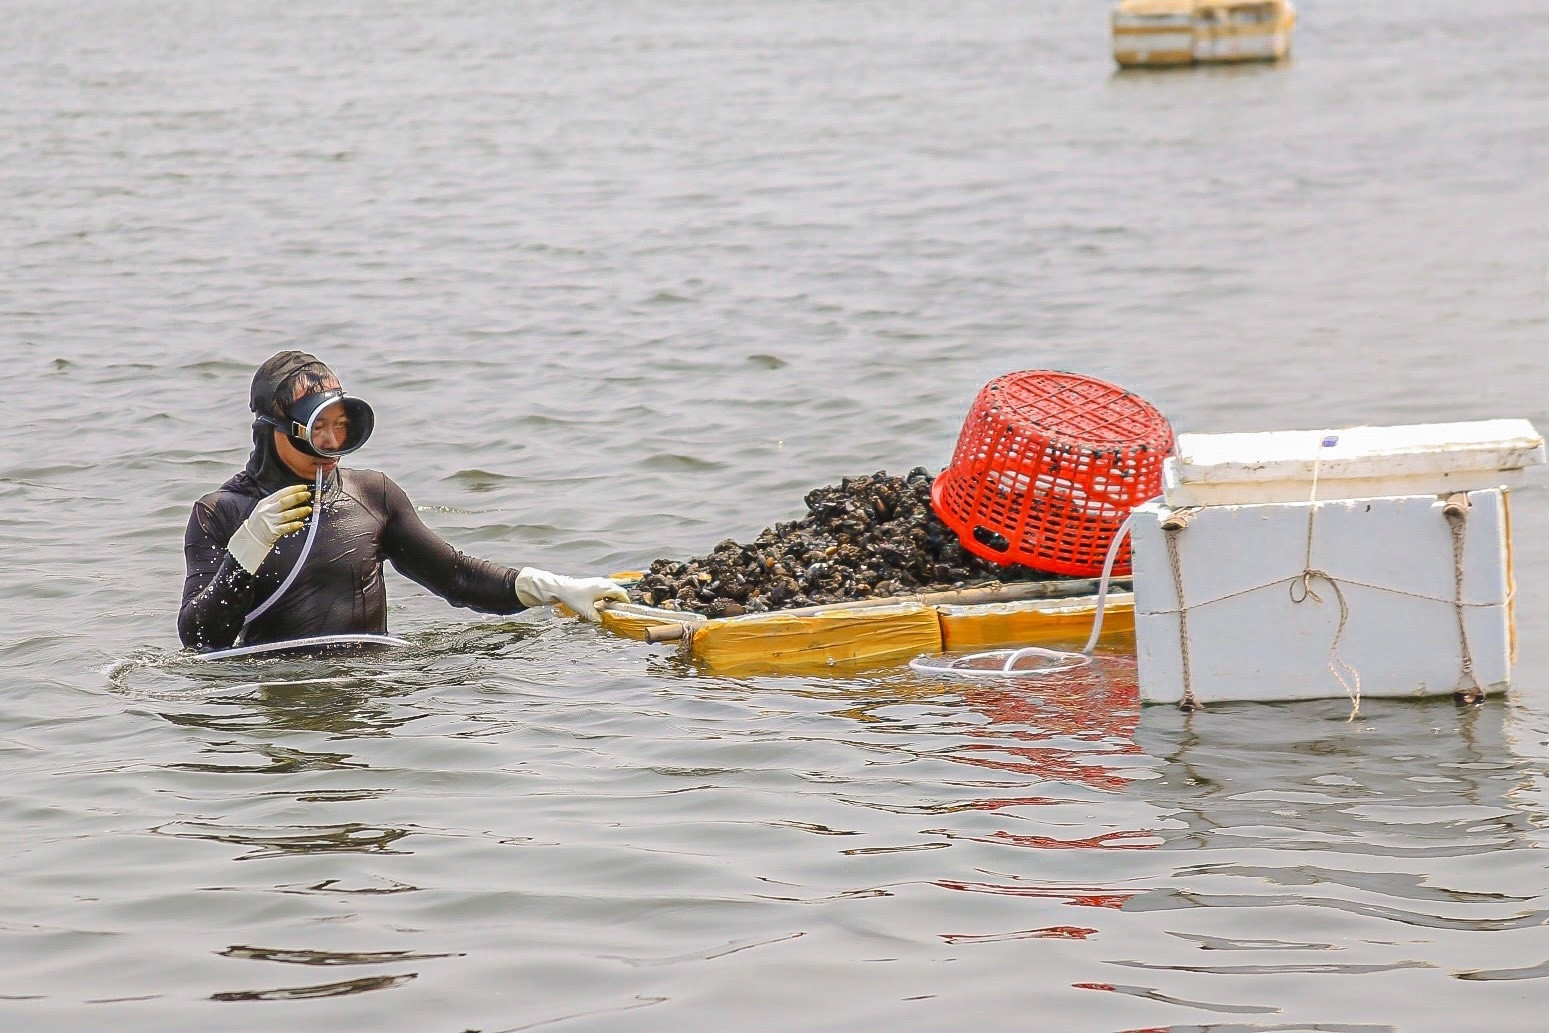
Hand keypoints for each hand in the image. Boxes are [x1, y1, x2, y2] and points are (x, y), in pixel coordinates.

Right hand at [227, 484, 312, 573]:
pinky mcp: (272, 531)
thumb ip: (276, 502)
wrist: (251, 536)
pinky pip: (284, 528)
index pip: (280, 493)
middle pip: (283, 502)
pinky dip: (293, 525)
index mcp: (265, 503)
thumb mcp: (264, 507)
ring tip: (308, 509)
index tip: (303, 487)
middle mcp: (267, 511)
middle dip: (296, 497)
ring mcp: (270, 521)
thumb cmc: (260, 520)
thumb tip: (294, 495)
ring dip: (298, 511)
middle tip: (307, 494)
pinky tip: (301, 523)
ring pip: (286, 515)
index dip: (293, 490)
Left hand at [514, 567, 629, 622]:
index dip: (625, 600)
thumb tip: (603, 623)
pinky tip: (603, 601)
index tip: (628, 608)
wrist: (561, 588)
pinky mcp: (593, 582)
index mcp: (604, 589)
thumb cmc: (574, 598)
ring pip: (612, 587)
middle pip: (618, 590)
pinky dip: (609, 593)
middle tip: (621, 609)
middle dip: (621, 598)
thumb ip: (596, 618)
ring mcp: (598, 581)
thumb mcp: (585, 611)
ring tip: (613, 606)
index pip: (620, 593)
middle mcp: (603, 583)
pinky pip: (606, 587)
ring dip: (615, 595)